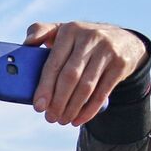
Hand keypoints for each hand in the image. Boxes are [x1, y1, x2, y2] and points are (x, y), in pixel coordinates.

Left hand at [25, 21, 147, 125]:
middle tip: (50, 118)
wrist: (123, 39)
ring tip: (63, 120)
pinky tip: (79, 119)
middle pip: (70, 77)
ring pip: (86, 86)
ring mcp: (108, 50)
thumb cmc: (81, 41)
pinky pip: (103, 92)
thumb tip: (27, 43)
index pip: (54, 63)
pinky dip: (89, 109)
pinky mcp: (121, 63)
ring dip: (72, 108)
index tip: (38, 106)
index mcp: (70, 30)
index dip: (45, 87)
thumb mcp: (62, 30)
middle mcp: (90, 38)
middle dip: (58, 101)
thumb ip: (41, 31)